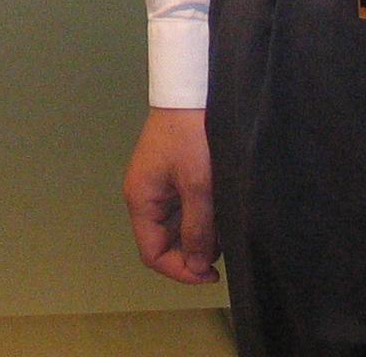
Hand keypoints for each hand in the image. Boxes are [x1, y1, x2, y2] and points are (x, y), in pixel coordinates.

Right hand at [123, 105, 219, 284]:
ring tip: (224, 226)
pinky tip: (220, 210)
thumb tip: (197, 267)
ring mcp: (158, 187)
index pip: (152, 254)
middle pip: (164, 243)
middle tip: (223, 247)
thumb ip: (197, 229)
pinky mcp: (172, 177)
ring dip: (199, 234)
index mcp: (141, 200)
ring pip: (176, 228)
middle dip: (192, 252)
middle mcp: (145, 197)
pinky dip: (201, 217)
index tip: (212, 274)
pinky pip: (183, 210)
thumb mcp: (198, 186)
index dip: (180, 271)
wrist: (192, 91)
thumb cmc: (191, 136)